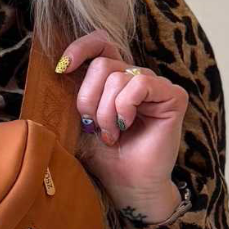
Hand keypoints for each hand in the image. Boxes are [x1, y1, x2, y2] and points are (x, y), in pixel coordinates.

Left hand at [55, 30, 189, 221]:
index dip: (81, 48)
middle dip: (88, 99)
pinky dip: (125, 107)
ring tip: (110, 135)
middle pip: (102, 65)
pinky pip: (140, 84)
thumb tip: (56, 70)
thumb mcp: (77, 124)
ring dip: (106, 112)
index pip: (100, 43)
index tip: (63, 68)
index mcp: (113, 80)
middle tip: (92, 127)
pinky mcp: (173, 96)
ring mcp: (155, 85)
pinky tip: (125, 126)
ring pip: (118, 77)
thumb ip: (69, 97)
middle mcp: (134, 78)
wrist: (126, 185)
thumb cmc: (104, 158)